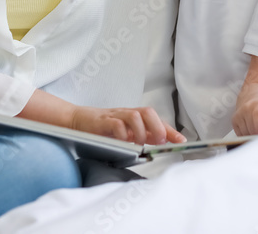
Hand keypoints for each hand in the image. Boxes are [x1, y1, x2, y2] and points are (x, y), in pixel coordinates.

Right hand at [70, 105, 184, 144]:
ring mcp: (114, 116)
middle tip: (161, 141)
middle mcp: (126, 114)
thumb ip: (138, 137)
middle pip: (148, 112)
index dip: (170, 130)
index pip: (156, 120)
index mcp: (133, 118)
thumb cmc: (100, 130)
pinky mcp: (102, 121)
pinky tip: (124, 141)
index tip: (181, 141)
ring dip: (142, 130)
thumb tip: (158, 145)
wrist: (75, 121)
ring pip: (135, 115)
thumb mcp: (123, 134)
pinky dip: (123, 132)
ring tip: (142, 142)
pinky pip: (116, 124)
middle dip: (158, 126)